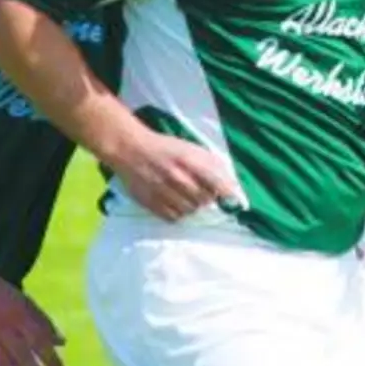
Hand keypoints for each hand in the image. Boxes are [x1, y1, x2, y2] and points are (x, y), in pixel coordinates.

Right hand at [108, 129, 245, 221]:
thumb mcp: (190, 148)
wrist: (130, 150)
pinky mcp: (151, 203)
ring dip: (193, 206)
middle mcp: (178, 178)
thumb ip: (210, 163)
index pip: (217, 183)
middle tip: (203, 192)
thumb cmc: (165, 147)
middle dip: (208, 198)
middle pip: (204, 200)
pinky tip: (176, 203)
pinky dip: (178, 213)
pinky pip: (173, 218)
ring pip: (190, 211)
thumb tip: (229, 183)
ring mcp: (163, 192)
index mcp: (190, 161)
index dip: (227, 194)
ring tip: (187, 196)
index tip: (234, 200)